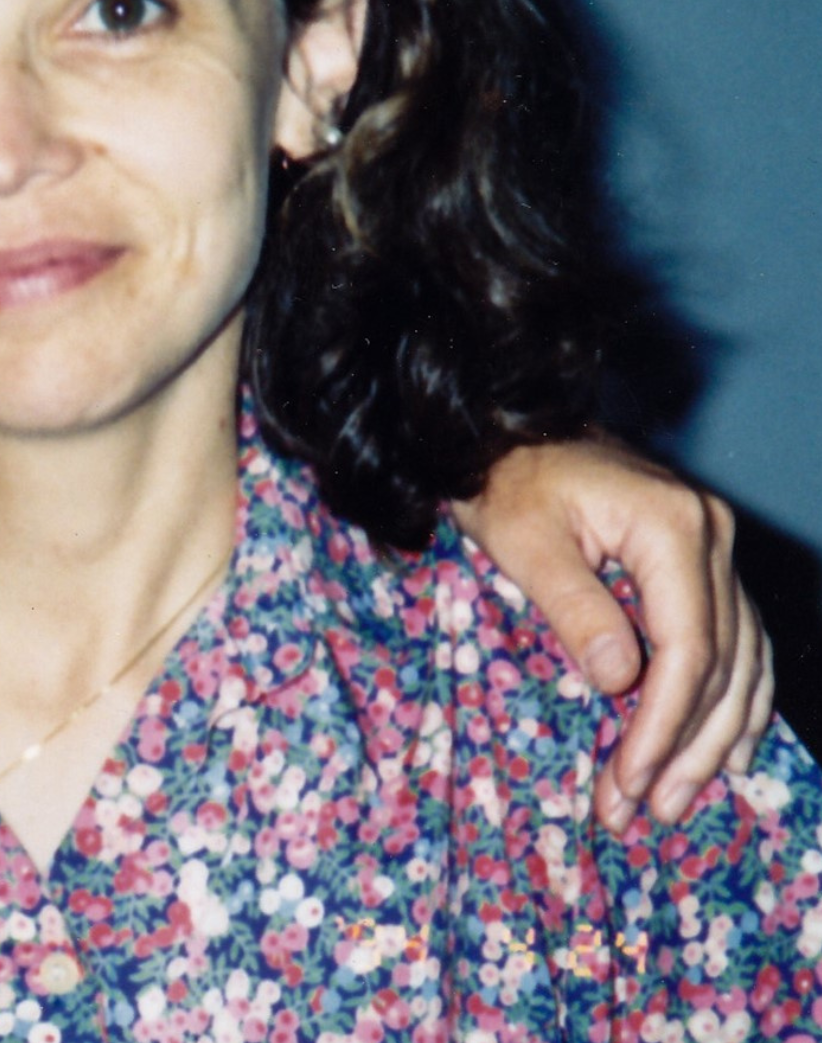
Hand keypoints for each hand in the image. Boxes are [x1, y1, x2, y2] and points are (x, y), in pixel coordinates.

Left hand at [455, 439, 771, 833]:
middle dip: (684, 746)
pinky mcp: (702, 562)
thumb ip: (574, 609)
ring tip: (672, 801)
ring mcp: (715, 548)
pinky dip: (732, 701)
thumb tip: (619, 684)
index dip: (663, 724)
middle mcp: (711, 537)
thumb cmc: (505, 483)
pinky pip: (737, 643)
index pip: (688, 648)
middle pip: (722, 664)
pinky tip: (722, 752)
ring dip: (711, 738)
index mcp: (674, 527)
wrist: (506, 434)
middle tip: (645, 811)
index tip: (630, 780)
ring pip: (742, 661)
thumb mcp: (523, 542)